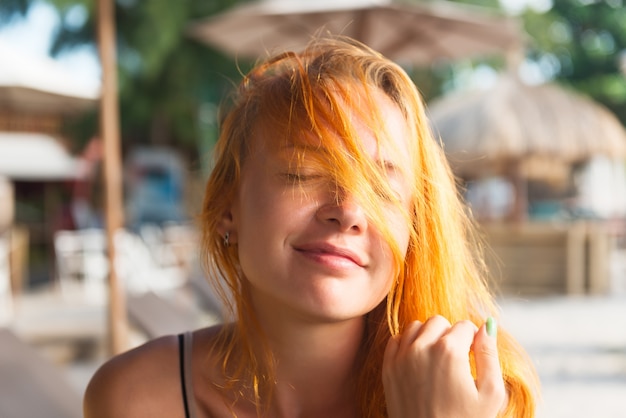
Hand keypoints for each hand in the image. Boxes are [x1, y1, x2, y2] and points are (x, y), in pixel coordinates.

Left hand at [382, 315, 504, 417]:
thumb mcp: (490, 394)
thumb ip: (490, 355)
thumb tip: (487, 325)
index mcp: (449, 351)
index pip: (465, 326)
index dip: (472, 342)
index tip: (472, 359)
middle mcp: (422, 348)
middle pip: (439, 322)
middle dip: (449, 335)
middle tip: (455, 361)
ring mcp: (401, 357)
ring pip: (416, 326)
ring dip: (427, 337)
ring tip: (437, 361)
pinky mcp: (388, 368)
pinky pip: (397, 340)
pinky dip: (408, 345)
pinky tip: (419, 362)